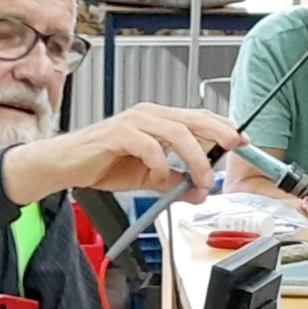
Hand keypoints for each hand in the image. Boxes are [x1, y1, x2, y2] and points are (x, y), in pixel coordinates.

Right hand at [3, 104, 238, 204]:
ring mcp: (133, 122)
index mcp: (159, 121)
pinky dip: (159, 163)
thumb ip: (173, 183)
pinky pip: (147, 145)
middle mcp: (149, 115)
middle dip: (219, 133)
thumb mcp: (147, 178)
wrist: (64, 166)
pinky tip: (159, 177)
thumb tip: (199, 192)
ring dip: (194, 157)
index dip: (223, 127)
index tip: (243, 141)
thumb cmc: (102, 163)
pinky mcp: (117, 133)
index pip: (198, 118)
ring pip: (176, 131)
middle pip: (193, 118)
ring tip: (202, 179)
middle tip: (235, 147)